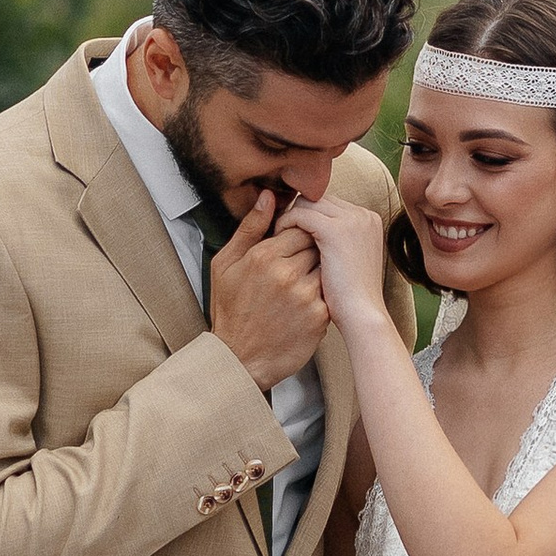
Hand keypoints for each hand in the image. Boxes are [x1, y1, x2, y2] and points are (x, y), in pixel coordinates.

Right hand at [209, 192, 328, 390]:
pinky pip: (330, 291)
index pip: (299, 226)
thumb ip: (249, 228)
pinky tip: (304, 303)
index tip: (291, 246)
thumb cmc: (230, 310)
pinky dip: (322, 294)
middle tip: (298, 264)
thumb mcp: (225, 265)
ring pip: (327, 266)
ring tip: (300, 284)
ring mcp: (306, 295)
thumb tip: (269, 196)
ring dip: (319, 271)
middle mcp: (286, 273)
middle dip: (312, 249)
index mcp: (263, 255)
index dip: (298, 234)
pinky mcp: (319, 315)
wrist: (240, 359)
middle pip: (317, 244)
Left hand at [291, 187, 390, 331]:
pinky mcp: (336, 230)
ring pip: (308, 202)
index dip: (307, 216)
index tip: (290, 234)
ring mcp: (352, 220)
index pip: (329, 205)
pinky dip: (286, 224)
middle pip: (318, 199)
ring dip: (290, 217)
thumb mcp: (346, 263)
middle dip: (297, 214)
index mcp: (368, 221)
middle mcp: (363, 215)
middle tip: (279, 235)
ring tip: (278, 239)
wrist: (362, 317)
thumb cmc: (351, 299)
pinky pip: (300, 214)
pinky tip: (277, 243)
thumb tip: (310, 231)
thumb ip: (335, 242)